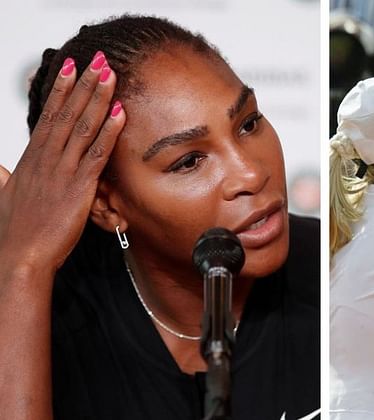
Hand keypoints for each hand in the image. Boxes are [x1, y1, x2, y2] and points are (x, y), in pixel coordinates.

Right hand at [0, 52, 124, 272]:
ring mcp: (61, 172)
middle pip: (67, 113)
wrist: (20, 257)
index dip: (59, 90)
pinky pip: (96, 154)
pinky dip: (109, 132)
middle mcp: (45, 159)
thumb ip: (3, 177)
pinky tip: (120, 114)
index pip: (47, 115)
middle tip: (96, 59)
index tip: (68, 67)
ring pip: (82, 127)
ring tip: (110, 75)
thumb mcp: (5, 196)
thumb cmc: (15, 232)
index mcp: (31, 159)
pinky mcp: (78, 188)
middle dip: (83, 84)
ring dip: (98, 99)